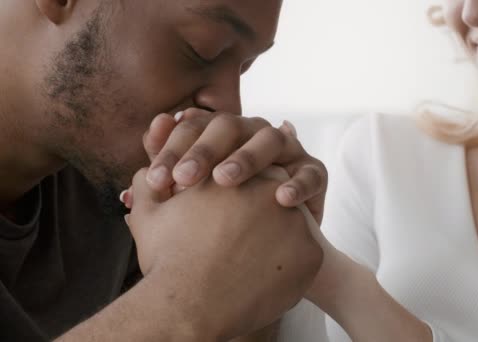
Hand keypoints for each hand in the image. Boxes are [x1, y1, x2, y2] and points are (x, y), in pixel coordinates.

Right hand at [125, 168, 323, 339]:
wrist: (187, 304)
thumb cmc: (168, 259)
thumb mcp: (150, 214)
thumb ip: (148, 185)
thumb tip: (145, 173)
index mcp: (238, 171)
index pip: (248, 177)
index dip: (236, 202)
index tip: (224, 225)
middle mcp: (274, 188)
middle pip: (273, 200)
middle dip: (259, 220)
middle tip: (236, 246)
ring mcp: (298, 220)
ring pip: (291, 228)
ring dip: (275, 243)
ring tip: (247, 265)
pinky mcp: (312, 252)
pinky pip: (305, 257)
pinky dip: (288, 268)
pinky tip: (262, 279)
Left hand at [139, 108, 326, 222]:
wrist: (272, 243)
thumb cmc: (226, 215)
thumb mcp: (194, 196)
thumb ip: (171, 170)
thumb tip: (148, 148)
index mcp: (223, 134)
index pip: (196, 127)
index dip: (174, 148)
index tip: (154, 180)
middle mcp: (254, 134)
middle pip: (230, 126)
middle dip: (204, 150)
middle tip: (182, 179)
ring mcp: (288, 150)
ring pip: (271, 140)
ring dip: (247, 157)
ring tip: (224, 180)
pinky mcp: (315, 172)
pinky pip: (310, 172)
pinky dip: (298, 183)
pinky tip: (281, 199)